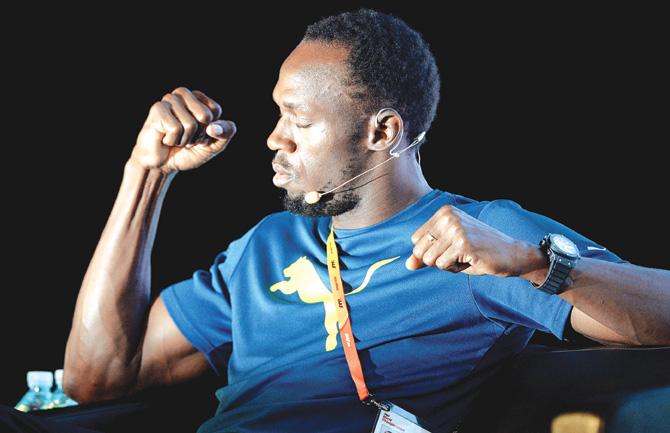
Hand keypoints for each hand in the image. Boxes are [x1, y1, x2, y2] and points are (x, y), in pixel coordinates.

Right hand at [130, 87, 235, 173]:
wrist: (162, 165)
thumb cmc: (187, 152)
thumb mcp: (214, 145)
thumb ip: (225, 134)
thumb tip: (214, 128)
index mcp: (199, 98)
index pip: (215, 111)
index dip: (210, 130)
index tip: (199, 135)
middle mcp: (183, 94)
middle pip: (204, 116)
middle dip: (197, 135)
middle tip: (186, 138)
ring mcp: (169, 100)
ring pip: (190, 124)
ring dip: (184, 139)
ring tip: (174, 138)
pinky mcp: (157, 109)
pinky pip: (175, 128)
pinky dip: (172, 140)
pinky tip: (165, 139)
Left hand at [406, 205, 542, 277]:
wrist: (512, 255)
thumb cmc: (478, 252)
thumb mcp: (448, 251)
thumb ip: (425, 256)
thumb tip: (407, 264)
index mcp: (444, 212)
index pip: (416, 241)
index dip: (432, 251)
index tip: (453, 247)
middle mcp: (448, 216)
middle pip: (420, 251)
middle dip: (438, 260)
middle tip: (461, 253)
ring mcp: (456, 229)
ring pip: (430, 260)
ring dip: (447, 264)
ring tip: (466, 256)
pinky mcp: (464, 244)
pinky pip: (443, 265)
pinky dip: (456, 268)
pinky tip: (472, 259)